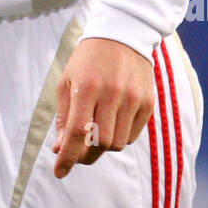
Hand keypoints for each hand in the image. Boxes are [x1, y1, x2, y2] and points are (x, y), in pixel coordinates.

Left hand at [52, 38, 153, 177]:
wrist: (123, 35)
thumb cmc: (88, 61)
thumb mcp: (67, 82)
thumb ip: (63, 117)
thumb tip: (60, 150)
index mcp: (86, 87)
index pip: (76, 132)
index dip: (67, 157)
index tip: (60, 172)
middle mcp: (111, 94)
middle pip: (99, 143)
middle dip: (85, 154)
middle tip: (78, 152)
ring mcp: (133, 98)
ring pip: (117, 143)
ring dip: (103, 146)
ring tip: (96, 133)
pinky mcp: (148, 103)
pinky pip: (132, 135)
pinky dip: (120, 137)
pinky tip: (112, 123)